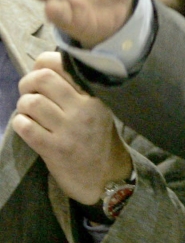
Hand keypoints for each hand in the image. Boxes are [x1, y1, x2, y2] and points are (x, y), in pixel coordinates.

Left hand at [11, 52, 132, 204]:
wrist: (105, 178)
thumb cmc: (96, 140)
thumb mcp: (97, 111)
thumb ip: (76, 90)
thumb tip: (41, 69)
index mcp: (95, 96)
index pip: (59, 63)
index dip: (41, 66)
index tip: (40, 78)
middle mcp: (85, 110)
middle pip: (42, 78)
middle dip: (27, 84)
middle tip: (29, 94)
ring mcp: (70, 130)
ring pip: (30, 102)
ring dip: (23, 107)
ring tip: (31, 115)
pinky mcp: (55, 149)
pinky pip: (24, 126)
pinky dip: (20, 124)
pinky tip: (29, 128)